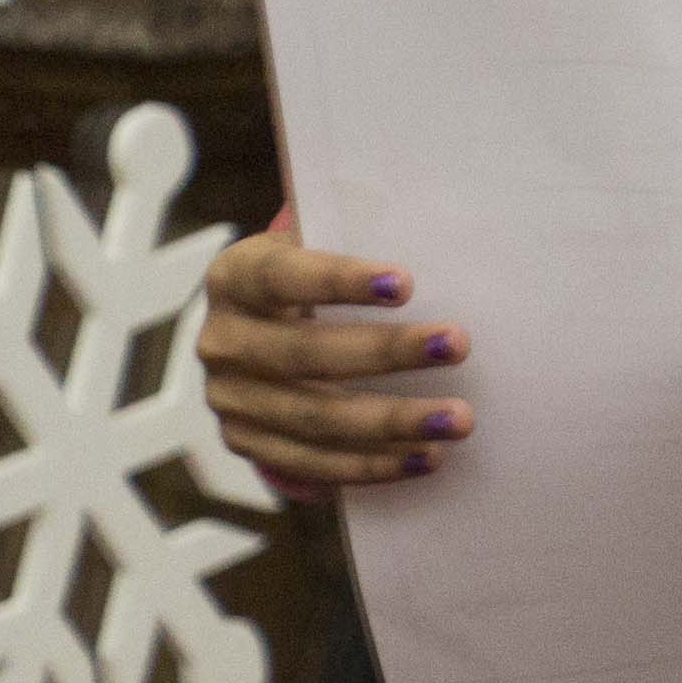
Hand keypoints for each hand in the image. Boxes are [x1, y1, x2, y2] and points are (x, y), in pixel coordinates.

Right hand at [199, 218, 472, 491]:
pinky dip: (374, 464)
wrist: (256, 332)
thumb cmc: (310, 280)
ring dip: (394, 420)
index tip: (407, 284)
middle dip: (388, 352)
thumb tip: (429, 218)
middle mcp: (222, 340)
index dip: (340, 281)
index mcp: (235, 277)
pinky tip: (428, 456)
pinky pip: (314, 462)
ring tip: (460, 419)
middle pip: (308, 353)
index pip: (284, 277)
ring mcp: (229, 398)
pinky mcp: (246, 442)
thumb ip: (347, 231)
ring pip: (316, 417)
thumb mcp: (312, 244)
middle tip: (459, 345)